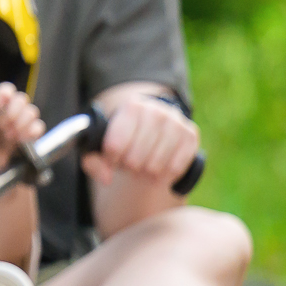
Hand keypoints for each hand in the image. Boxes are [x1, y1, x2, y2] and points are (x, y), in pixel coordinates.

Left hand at [0, 83, 45, 167]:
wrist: (1, 159)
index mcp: (1, 104)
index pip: (7, 89)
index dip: (5, 92)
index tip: (0, 100)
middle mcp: (16, 108)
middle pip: (21, 98)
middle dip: (12, 112)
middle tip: (2, 125)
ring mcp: (27, 119)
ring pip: (32, 111)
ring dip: (20, 124)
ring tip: (9, 135)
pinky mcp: (35, 131)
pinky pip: (38, 127)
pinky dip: (30, 133)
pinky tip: (21, 139)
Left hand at [84, 92, 200, 190]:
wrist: (150, 122)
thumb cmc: (123, 136)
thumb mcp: (101, 144)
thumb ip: (94, 162)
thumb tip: (106, 178)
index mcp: (130, 107)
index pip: (114, 145)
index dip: (111, 159)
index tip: (113, 159)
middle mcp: (155, 110)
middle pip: (135, 157)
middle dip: (129, 167)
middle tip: (129, 165)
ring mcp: (176, 121)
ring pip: (155, 165)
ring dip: (146, 174)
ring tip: (142, 167)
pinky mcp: (191, 134)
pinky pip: (175, 168)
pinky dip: (164, 176)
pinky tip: (158, 173)